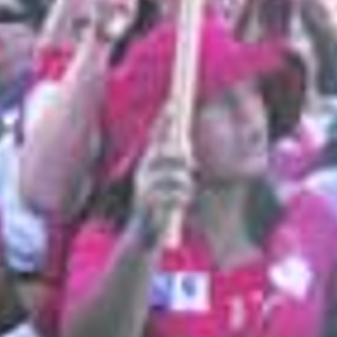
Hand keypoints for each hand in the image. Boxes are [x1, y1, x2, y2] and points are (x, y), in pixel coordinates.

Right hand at [130, 120, 195, 247]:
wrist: (145, 233)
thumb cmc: (160, 205)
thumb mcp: (168, 183)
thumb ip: (175, 166)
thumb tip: (189, 152)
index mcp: (149, 162)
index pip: (156, 136)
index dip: (164, 119)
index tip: (173, 102)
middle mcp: (144, 169)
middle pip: (168, 152)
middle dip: (183, 159)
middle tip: (192, 166)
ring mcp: (145, 184)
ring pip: (177, 174)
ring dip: (186, 183)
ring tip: (185, 192)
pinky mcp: (149, 200)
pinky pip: (176, 192)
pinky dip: (183, 197)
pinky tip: (180, 203)